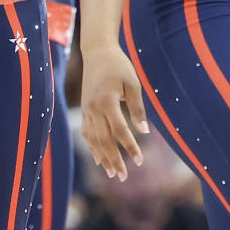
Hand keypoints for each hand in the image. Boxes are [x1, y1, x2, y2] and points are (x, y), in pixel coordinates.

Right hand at [80, 42, 148, 180]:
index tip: (140, 162)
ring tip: (112, 173)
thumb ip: (137, 108)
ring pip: (93, 139)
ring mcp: (87, 110)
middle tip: (123, 177)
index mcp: (106, 101)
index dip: (130, 147)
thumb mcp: (132, 83)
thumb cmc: (118, 66)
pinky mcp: (85, 109)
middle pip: (104, 140)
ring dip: (103, 158)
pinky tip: (99, 159)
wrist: (97, 52)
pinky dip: (93, 147)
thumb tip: (144, 131)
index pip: (120, 130)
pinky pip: (87, 133)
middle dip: (114, 160)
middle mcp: (94, 108)